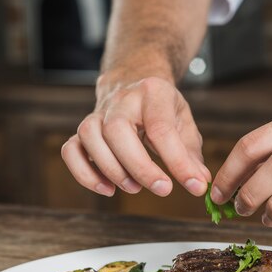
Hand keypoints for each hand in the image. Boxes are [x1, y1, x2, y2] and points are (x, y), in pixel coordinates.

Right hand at [61, 76, 210, 197]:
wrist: (133, 81)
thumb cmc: (162, 108)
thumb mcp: (184, 122)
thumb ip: (191, 154)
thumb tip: (200, 183)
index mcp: (153, 92)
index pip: (161, 128)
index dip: (178, 161)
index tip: (194, 186)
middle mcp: (121, 99)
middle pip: (117, 130)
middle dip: (139, 166)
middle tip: (162, 189)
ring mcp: (97, 113)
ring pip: (90, 137)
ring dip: (112, 169)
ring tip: (134, 188)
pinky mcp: (82, 130)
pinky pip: (71, 150)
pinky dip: (84, 173)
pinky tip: (106, 188)